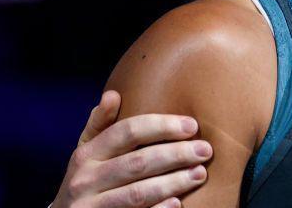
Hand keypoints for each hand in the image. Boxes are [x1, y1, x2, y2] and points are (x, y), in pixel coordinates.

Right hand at [52, 91, 211, 207]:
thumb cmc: (87, 180)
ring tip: (199, 174)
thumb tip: (113, 94)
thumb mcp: (86, 151)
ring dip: (172, 183)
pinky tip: (177, 203)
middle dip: (175, 155)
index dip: (162, 127)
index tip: (192, 126)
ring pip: (138, 193)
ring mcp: (91, 207)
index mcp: (86, 154)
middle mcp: (86, 180)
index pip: (127, 132)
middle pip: (137, 163)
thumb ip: (100, 124)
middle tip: (205, 150)